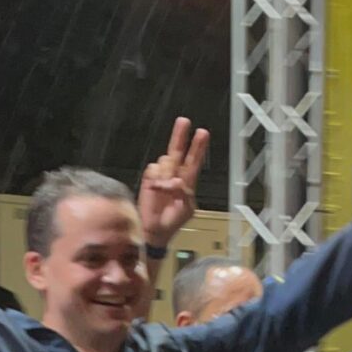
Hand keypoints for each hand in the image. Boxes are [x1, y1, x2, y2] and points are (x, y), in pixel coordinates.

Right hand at [138, 116, 210, 247]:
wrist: (155, 231)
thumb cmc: (173, 221)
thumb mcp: (187, 208)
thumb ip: (184, 192)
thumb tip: (175, 180)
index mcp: (187, 182)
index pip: (194, 160)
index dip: (198, 147)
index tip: (202, 133)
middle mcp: (174, 175)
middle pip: (178, 151)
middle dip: (180, 136)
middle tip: (184, 121)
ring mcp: (161, 177)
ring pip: (165, 161)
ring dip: (167, 173)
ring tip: (164, 189)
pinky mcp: (148, 180)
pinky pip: (153, 170)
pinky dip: (156, 179)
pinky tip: (156, 189)